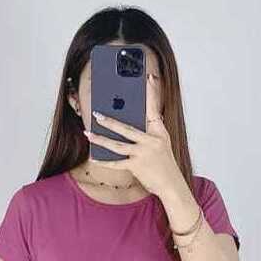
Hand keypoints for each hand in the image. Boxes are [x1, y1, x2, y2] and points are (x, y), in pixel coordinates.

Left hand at [84, 72, 185, 199]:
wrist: (171, 184)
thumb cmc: (164, 163)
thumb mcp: (162, 143)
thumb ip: (149, 131)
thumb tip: (130, 122)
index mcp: (159, 132)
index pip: (154, 109)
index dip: (151, 92)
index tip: (148, 76)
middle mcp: (151, 141)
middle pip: (127, 128)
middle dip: (110, 120)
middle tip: (96, 113)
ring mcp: (143, 154)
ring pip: (117, 145)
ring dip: (101, 139)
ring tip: (88, 133)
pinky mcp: (136, 167)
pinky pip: (116, 163)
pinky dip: (104, 161)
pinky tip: (93, 157)